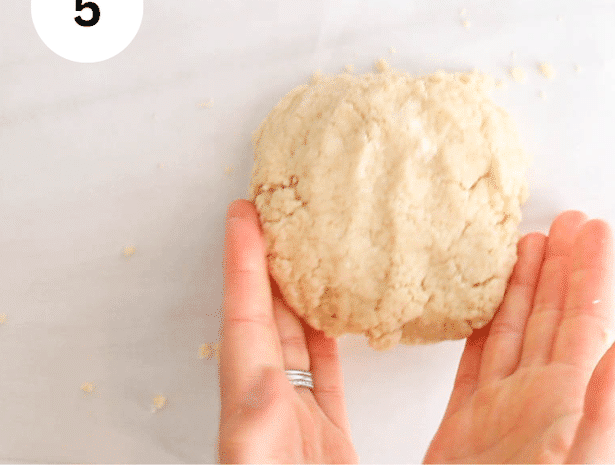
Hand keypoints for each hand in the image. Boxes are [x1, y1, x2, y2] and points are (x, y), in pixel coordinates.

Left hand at [217, 200, 357, 462]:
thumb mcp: (262, 461)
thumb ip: (259, 420)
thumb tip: (265, 394)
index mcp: (251, 400)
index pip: (243, 313)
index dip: (241, 260)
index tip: (243, 212)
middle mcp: (266, 396)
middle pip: (264, 314)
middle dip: (267, 261)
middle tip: (278, 214)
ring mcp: (294, 411)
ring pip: (295, 336)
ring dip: (298, 291)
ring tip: (309, 249)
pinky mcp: (324, 428)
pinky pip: (325, 368)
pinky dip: (328, 334)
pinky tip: (336, 310)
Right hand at [424, 211, 614, 462]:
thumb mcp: (587, 464)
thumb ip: (609, 410)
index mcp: (569, 402)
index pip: (587, 322)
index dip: (591, 273)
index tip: (595, 230)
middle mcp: (538, 397)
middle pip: (552, 315)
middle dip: (560, 265)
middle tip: (565, 221)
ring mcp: (501, 407)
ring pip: (514, 329)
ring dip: (521, 285)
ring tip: (528, 244)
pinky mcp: (463, 423)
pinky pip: (475, 358)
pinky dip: (482, 325)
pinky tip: (487, 302)